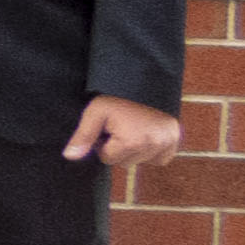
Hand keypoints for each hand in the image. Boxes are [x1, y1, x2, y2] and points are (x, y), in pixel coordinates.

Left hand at [66, 94, 183, 173]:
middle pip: (125, 163)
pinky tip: (145, 135)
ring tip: (132, 128)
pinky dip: (151, 151)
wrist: (143, 82)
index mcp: (131, 142)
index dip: (103, 144)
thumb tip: (70, 157)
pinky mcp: (175, 140)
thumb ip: (82, 136)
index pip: (108, 159)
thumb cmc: (116, 97)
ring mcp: (167, 143)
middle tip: (119, 127)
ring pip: (141, 161)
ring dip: (134, 150)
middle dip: (118, 148)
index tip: (106, 128)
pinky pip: (160, 158)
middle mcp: (152, 146)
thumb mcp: (95, 113)